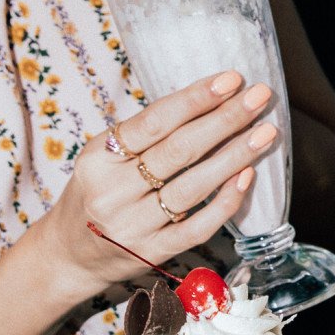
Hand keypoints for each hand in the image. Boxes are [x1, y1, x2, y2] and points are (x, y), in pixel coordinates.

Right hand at [35, 70, 276, 292]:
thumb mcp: (104, 157)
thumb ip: (145, 135)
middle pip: (178, 151)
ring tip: (265, 132)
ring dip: (234, 156)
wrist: (69, 255)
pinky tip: (246, 176)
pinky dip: (225, 201)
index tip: (231, 79)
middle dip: (225, 120)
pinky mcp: (153, 253)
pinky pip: (197, 227)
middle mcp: (112, 193)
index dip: (195, 99)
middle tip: (260, 97)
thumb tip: (209, 100)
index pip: (153, 122)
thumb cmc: (97, 192)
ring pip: (192, 187)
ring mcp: (133, 227)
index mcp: (98, 158)